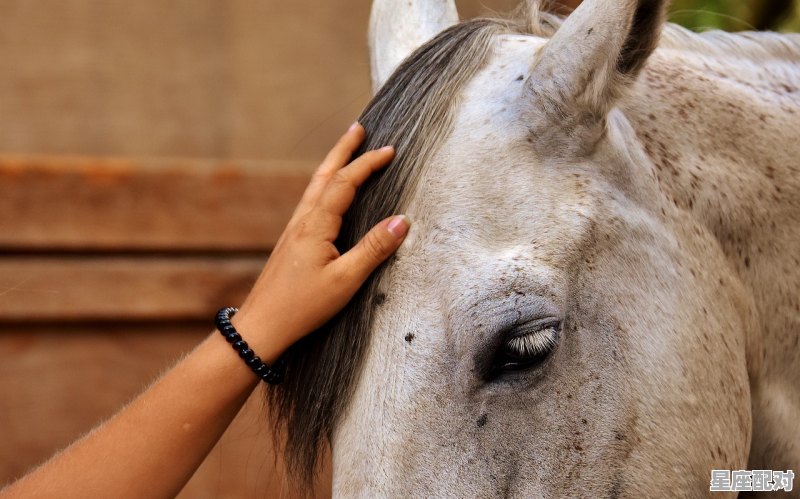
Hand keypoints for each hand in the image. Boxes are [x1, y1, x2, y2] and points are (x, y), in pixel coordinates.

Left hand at [232, 123, 408, 360]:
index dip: (367, 164)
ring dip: (332, 164)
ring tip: (345, 150)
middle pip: (324, 175)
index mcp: (316, 225)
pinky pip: (310, 202)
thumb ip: (374, 249)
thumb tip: (403, 221)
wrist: (261, 325)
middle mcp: (302, 221)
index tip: (389, 150)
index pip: (345, 183)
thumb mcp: (346, 280)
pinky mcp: (292, 242)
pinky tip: (326, 193)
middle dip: (343, 150)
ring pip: (315, 186)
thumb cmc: (302, 306)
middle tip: (358, 128)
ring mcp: (294, 230)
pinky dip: (323, 185)